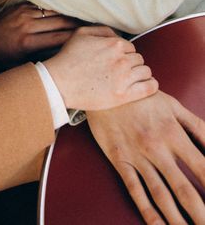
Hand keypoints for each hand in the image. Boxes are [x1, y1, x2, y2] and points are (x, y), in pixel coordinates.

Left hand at [0, 3, 82, 62]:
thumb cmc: (5, 59)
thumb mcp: (22, 66)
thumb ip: (43, 63)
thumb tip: (66, 63)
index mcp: (27, 43)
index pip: (59, 38)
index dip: (76, 38)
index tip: (89, 40)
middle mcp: (26, 26)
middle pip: (60, 23)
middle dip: (77, 25)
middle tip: (92, 27)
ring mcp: (24, 14)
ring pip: (54, 13)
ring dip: (69, 15)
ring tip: (84, 19)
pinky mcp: (21, 7)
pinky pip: (44, 7)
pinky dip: (56, 10)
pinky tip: (67, 12)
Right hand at [46, 25, 157, 111]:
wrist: (60, 82)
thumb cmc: (68, 58)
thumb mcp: (81, 34)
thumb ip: (102, 30)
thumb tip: (116, 35)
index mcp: (114, 44)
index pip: (130, 47)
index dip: (124, 53)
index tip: (117, 60)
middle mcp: (122, 59)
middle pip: (139, 59)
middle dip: (132, 63)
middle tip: (122, 70)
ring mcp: (124, 78)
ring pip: (145, 72)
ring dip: (140, 73)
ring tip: (132, 78)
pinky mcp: (124, 95)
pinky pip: (149, 88)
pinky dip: (151, 85)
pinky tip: (148, 85)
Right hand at [87, 91, 204, 224]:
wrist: (103, 87)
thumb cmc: (142, 96)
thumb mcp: (172, 105)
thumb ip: (197, 126)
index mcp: (173, 133)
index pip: (202, 166)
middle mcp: (157, 149)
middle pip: (183, 189)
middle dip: (200, 212)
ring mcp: (137, 157)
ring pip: (160, 195)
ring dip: (177, 219)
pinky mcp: (120, 160)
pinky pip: (135, 190)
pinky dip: (148, 211)